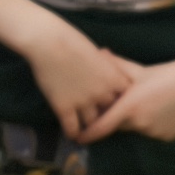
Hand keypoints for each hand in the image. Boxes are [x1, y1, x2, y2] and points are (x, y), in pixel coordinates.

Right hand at [27, 29, 140, 143]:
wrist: (48, 41)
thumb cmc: (71, 40)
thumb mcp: (96, 54)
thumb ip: (103, 70)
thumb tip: (104, 77)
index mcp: (113, 78)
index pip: (125, 97)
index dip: (119, 100)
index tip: (114, 102)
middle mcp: (102, 93)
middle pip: (111, 113)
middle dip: (106, 114)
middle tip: (100, 118)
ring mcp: (83, 102)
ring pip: (93, 124)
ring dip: (90, 126)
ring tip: (87, 132)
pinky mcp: (64, 108)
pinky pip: (72, 128)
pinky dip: (72, 133)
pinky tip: (72, 134)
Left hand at [88, 51, 174, 143]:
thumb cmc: (169, 73)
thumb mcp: (139, 70)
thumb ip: (116, 66)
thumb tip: (99, 54)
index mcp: (130, 107)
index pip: (102, 127)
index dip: (88, 134)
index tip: (77, 137)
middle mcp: (140, 124)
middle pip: (120, 125)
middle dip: (119, 116)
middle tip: (129, 101)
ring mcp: (155, 133)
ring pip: (137, 129)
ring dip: (137, 119)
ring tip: (153, 100)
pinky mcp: (168, 138)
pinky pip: (153, 133)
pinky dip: (153, 124)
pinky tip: (164, 108)